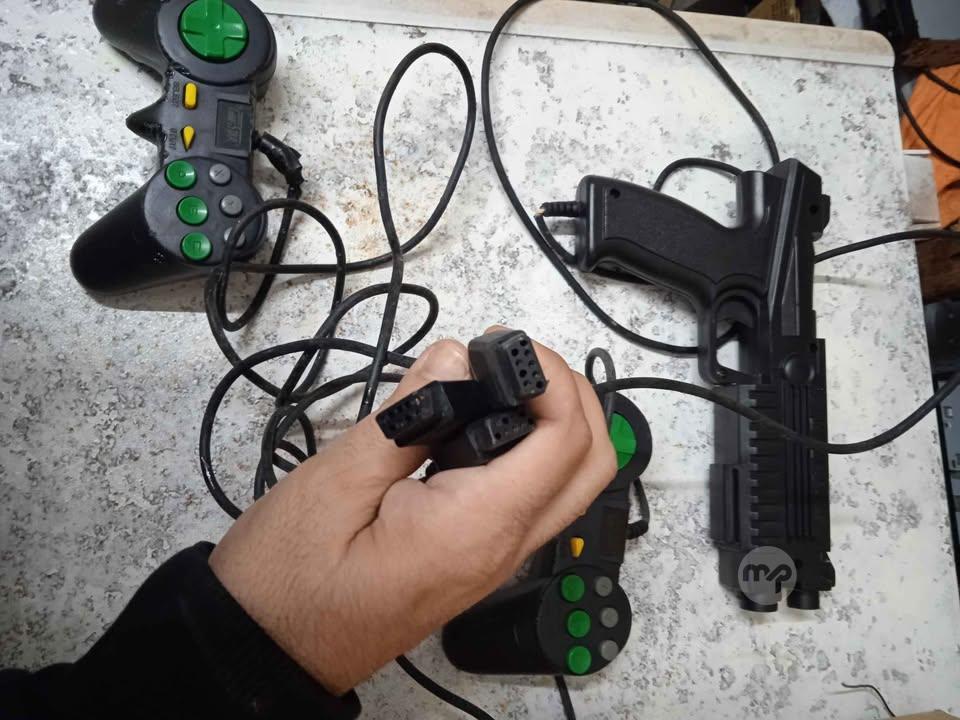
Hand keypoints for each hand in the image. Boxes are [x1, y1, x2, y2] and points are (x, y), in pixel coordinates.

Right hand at [209, 329, 616, 694]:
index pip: (564, 441)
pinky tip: (478, 422)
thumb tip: (458, 359)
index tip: (499, 345)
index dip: (550, 377)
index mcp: (474, 528)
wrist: (268, 652)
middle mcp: (502, 548)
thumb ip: (407, 415)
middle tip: (507, 359)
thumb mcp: (336, 482)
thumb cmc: (286, 582)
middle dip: (569, 394)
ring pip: (570, 482)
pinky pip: (534, 497)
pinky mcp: (478, 558)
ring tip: (491, 382)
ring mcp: (495, 558)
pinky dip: (531, 449)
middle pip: (592, 463)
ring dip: (555, 420)